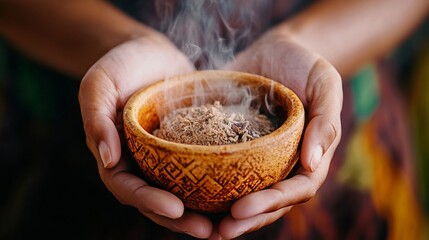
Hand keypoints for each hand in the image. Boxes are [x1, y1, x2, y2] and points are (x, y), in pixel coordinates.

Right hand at [79, 32, 212, 238]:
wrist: (150, 52)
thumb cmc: (120, 64)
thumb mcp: (100, 83)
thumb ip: (96, 119)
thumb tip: (108, 160)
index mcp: (115, 156)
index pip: (128, 188)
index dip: (149, 202)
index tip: (176, 208)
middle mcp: (141, 163)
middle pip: (157, 201)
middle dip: (180, 219)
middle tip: (208, 231)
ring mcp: (165, 158)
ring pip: (181, 192)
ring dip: (201, 212)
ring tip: (226, 225)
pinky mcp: (188, 148)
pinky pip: (201, 171)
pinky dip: (215, 186)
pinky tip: (237, 194)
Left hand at [213, 29, 342, 238]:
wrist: (274, 51)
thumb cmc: (305, 65)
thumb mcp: (324, 84)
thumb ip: (325, 122)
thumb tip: (312, 163)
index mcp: (307, 157)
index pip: (295, 190)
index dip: (271, 203)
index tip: (241, 209)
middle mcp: (281, 163)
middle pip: (267, 201)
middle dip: (245, 219)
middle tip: (218, 231)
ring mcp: (256, 157)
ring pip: (243, 192)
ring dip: (223, 213)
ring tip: (197, 226)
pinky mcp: (232, 145)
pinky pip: (220, 168)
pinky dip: (206, 183)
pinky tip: (183, 192)